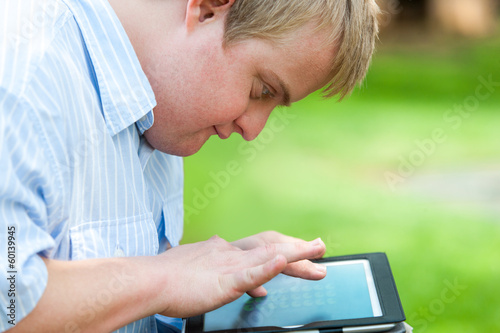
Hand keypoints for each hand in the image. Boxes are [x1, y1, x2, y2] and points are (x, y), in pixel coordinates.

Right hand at [154, 233, 325, 317]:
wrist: (149, 281)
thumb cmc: (169, 281)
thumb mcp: (201, 276)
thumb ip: (225, 277)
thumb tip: (253, 286)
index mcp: (224, 252)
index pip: (260, 247)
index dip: (281, 248)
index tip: (298, 251)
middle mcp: (230, 253)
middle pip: (271, 246)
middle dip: (297, 248)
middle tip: (319, 247)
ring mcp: (229, 265)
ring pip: (268, 255)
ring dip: (295, 253)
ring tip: (316, 249)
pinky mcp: (225, 280)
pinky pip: (251, 272)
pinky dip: (269, 266)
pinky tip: (282, 260)